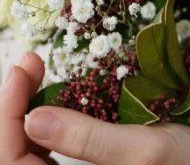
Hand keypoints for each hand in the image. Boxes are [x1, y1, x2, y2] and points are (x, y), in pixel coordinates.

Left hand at [2, 52, 189, 164]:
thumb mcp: (146, 149)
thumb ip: (88, 140)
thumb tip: (33, 118)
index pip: (10, 159)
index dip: (6, 112)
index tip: (24, 65)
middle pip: (13, 156)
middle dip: (12, 107)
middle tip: (29, 63)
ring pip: (29, 154)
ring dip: (25, 113)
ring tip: (37, 74)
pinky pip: (49, 154)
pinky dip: (47, 122)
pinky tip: (57, 97)